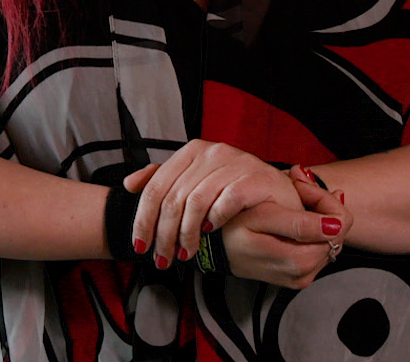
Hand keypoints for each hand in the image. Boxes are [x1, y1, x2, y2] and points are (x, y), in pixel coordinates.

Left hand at [122, 140, 299, 268]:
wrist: (279, 194)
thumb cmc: (236, 190)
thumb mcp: (197, 181)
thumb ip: (165, 180)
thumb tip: (130, 184)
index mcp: (192, 151)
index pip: (155, 187)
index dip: (143, 219)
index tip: (140, 245)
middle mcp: (212, 152)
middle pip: (173, 198)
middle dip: (163, 234)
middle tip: (162, 258)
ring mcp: (235, 162)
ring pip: (195, 202)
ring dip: (186, 234)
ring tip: (185, 253)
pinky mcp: (255, 177)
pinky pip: (226, 201)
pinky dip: (215, 219)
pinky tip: (210, 232)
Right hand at [220, 182, 349, 289]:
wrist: (213, 245)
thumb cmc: (233, 226)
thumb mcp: (262, 216)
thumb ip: (300, 220)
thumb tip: (338, 225)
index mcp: (298, 260)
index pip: (338, 225)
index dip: (324, 198)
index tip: (301, 185)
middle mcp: (302, 274)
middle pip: (337, 234)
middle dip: (323, 206)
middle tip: (297, 189)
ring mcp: (300, 278)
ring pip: (330, 241)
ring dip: (318, 218)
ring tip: (291, 204)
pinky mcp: (297, 278)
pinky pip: (319, 249)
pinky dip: (312, 231)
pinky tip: (293, 220)